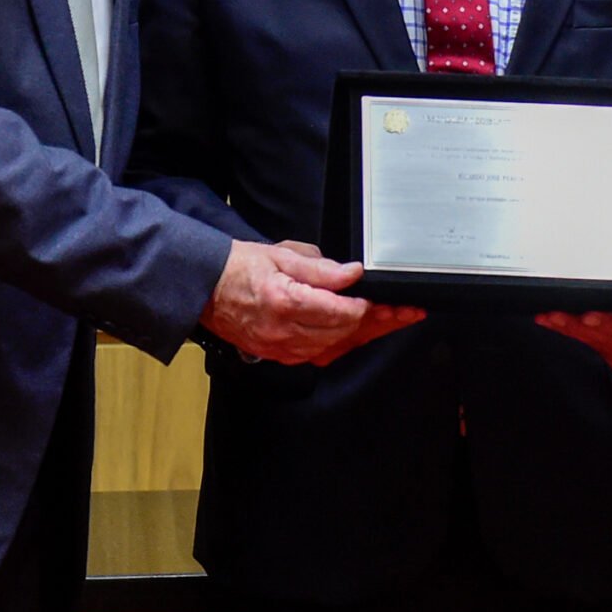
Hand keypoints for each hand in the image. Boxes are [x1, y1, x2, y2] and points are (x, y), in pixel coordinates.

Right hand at [202, 242, 421, 366]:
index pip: (341, 313)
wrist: (205, 290)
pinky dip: (343, 344)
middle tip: (406, 311)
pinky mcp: (280, 356)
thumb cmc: (240, 268)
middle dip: (379, 322)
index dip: (368, 305)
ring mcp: (281, 348)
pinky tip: (361, 334)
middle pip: (345, 333)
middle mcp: (284, 331)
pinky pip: (320, 355)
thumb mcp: (282, 255)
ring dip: (366, 334)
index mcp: (285, 302)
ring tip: (393, 321)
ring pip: (336, 347)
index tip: (386, 297)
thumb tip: (352, 274)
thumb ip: (320, 268)